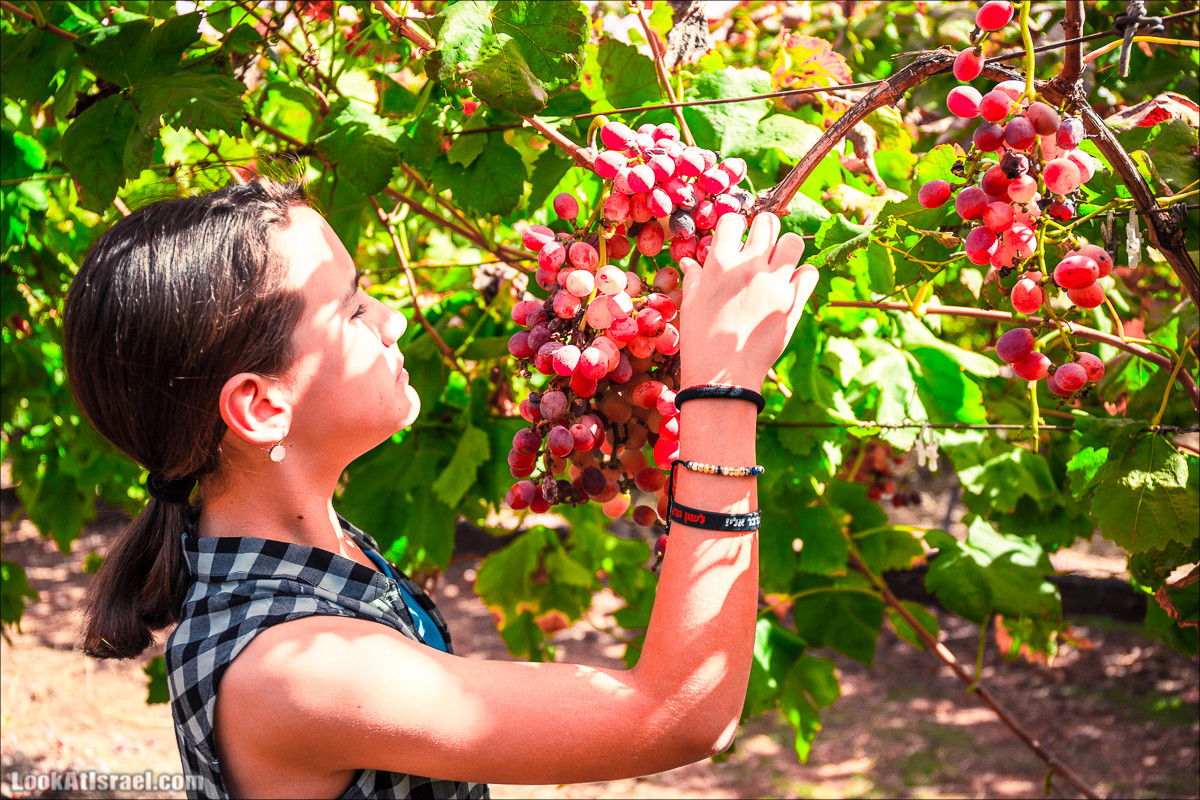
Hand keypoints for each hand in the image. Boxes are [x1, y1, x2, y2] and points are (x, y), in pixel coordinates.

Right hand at [677, 212, 818, 389]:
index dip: (735, 227)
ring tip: (779, 265)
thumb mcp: (691, 305)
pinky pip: (809, 272)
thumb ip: (695, 277)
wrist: (723, 376)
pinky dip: (802, 275)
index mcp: (720, 264)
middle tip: (761, 249)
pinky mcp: (793, 303)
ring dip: (786, 249)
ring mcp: (774, 284)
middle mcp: (749, 268)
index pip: (733, 220)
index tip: (737, 241)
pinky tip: (791, 286)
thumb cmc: (700, 341)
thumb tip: (689, 261)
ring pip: (793, 241)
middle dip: (764, 230)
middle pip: (768, 222)